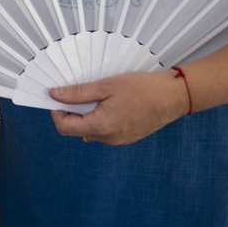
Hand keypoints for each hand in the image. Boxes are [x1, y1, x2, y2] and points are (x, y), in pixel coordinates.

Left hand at [48, 70, 191, 145]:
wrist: (173, 96)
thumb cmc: (141, 89)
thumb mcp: (105, 86)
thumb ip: (78, 93)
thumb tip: (54, 95)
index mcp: (101, 126)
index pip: (65, 128)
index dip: (56, 112)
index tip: (58, 97)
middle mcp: (108, 138)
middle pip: (77, 130)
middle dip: (72, 113)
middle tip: (78, 93)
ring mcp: (119, 140)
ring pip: (91, 130)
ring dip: (87, 115)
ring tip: (98, 96)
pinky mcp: (127, 137)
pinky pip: (106, 131)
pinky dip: (101, 118)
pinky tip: (111, 103)